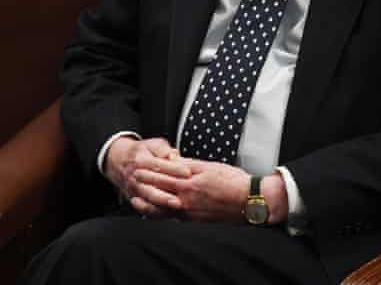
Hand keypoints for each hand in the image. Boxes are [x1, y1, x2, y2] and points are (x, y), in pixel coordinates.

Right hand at [104, 136, 189, 217]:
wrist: (118, 161)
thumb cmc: (140, 153)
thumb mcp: (151, 144)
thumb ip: (163, 149)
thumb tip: (173, 155)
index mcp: (141, 160)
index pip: (158, 164)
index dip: (174, 169)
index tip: (188, 172)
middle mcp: (136, 175)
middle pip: (152, 183)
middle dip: (168, 189)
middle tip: (184, 192)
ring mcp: (134, 188)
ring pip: (148, 197)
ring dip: (163, 202)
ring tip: (177, 205)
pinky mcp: (134, 198)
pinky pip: (144, 207)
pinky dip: (155, 211)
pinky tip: (167, 212)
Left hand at [134, 159, 289, 223]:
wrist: (249, 201)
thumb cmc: (233, 182)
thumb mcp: (209, 166)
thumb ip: (188, 164)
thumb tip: (172, 160)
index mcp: (190, 181)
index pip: (164, 174)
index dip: (149, 170)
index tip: (138, 166)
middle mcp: (187, 198)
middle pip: (159, 190)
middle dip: (144, 185)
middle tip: (131, 180)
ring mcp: (190, 211)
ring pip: (163, 208)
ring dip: (147, 204)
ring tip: (135, 200)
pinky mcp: (194, 220)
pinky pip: (172, 218)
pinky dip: (160, 215)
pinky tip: (153, 215)